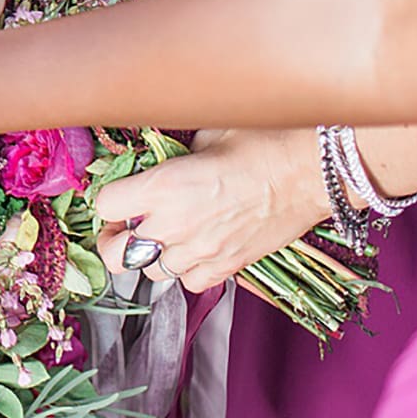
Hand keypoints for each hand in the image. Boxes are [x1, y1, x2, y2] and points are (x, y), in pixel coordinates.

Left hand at [92, 129, 329, 293]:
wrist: (311, 172)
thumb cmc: (264, 143)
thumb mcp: (208, 134)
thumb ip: (174, 154)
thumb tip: (160, 159)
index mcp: (163, 186)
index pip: (105, 205)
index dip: (109, 198)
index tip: (118, 193)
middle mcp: (175, 224)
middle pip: (114, 254)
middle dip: (113, 239)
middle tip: (126, 224)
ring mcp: (200, 251)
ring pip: (149, 272)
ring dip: (151, 254)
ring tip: (165, 235)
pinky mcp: (227, 268)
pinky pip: (189, 283)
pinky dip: (186, 270)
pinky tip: (195, 248)